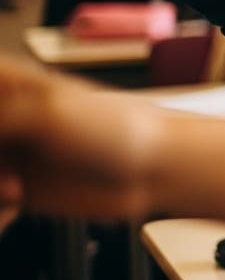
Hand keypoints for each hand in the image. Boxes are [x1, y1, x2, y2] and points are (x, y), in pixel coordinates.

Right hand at [0, 55, 159, 219]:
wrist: (154, 169)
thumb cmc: (115, 129)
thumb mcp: (49, 112)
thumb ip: (0, 117)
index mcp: (14, 83)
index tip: (0, 130)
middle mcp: (10, 116)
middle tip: (2, 161)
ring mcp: (12, 151)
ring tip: (12, 186)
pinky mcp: (17, 189)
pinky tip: (16, 197)